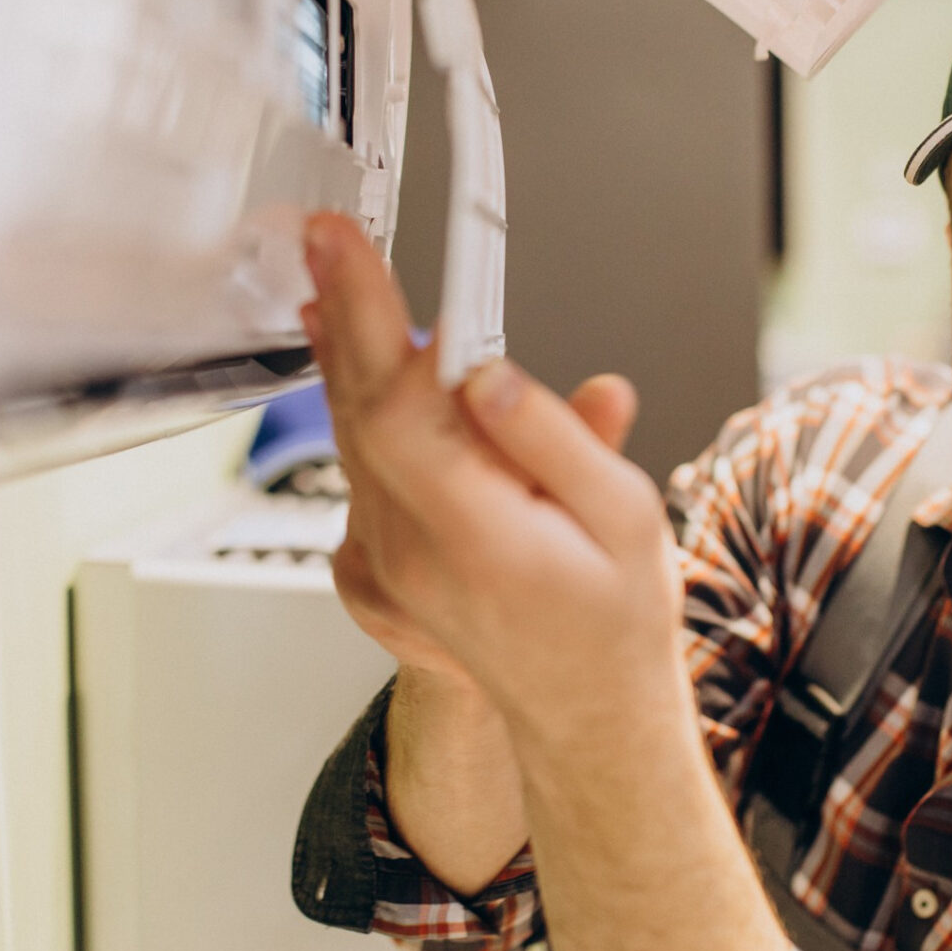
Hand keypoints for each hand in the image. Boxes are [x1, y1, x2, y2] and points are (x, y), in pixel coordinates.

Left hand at [300, 212, 684, 738]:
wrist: (587, 710)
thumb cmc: (616, 617)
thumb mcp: (624, 517)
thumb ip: (554, 437)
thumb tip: (486, 373)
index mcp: (477, 534)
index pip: (397, 406)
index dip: (368, 317)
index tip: (349, 249)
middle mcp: (413, 550)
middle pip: (359, 410)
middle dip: (344, 312)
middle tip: (328, 240)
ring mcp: (386, 561)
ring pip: (351, 438)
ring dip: (345, 356)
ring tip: (337, 284)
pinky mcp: (379, 563)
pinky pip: (359, 471)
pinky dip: (360, 411)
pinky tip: (365, 372)